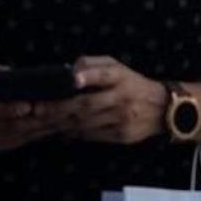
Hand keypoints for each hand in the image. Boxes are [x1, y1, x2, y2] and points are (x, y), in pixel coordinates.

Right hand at [0, 63, 68, 151]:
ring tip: (68, 115)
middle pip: (13, 125)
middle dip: (40, 117)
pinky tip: (61, 123)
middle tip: (63, 106)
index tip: (28, 105)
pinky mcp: (2, 146)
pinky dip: (44, 131)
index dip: (9, 110)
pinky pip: (26, 139)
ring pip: (23, 134)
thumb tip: (19, 75)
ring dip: (47, 126)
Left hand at [47, 56, 168, 144]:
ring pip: (86, 123)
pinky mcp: (121, 135)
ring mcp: (122, 119)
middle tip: (38, 109)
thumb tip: (69, 71)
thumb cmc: (132, 84)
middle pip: (87, 104)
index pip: (104, 74)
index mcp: (120, 77)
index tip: (73, 79)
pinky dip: (74, 133)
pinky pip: (92, 135)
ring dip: (62, 123)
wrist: (162, 109)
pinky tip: (60, 131)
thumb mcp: (117, 67)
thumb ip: (93, 65)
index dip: (88, 75)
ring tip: (41, 122)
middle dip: (59, 108)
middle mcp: (122, 98)